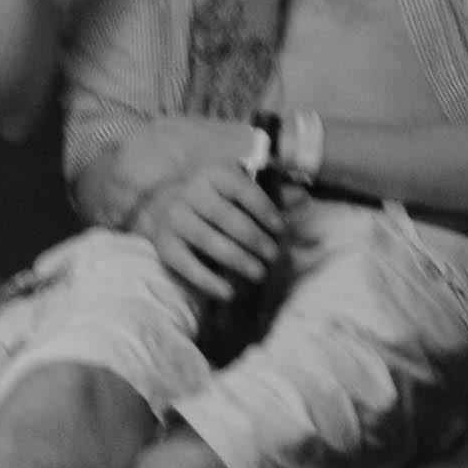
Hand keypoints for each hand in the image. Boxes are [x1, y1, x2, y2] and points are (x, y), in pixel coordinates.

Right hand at [131, 160, 286, 310]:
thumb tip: (305, 200)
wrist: (162, 206)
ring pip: (208, 240)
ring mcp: (175, 218)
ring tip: (260, 275)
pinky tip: (229, 293)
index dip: (263, 207)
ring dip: (237, 259)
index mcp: (214, 174)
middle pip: (225, 216)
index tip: (281, 227)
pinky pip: (186, 264)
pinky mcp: (164, 244)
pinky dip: (208, 281)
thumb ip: (275, 194)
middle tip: (274, 256)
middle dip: (253, 238)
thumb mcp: (242, 190)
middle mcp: (191, 192)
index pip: (240, 187)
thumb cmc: (216, 199)